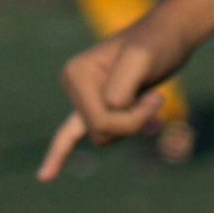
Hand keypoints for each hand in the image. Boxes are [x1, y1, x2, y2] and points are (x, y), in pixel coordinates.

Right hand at [36, 18, 189, 175]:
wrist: (169, 35)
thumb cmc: (157, 44)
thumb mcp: (142, 59)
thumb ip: (122, 85)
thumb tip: (110, 108)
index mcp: (75, 73)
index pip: (99, 121)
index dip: (131, 119)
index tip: (156, 100)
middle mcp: (72, 84)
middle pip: (100, 132)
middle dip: (132, 123)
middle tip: (156, 100)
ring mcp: (82, 95)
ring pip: (104, 136)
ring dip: (132, 124)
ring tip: (149, 98)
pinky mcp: (95, 103)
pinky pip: (69, 134)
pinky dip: (58, 153)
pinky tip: (44, 177)